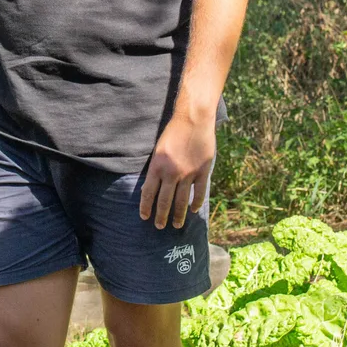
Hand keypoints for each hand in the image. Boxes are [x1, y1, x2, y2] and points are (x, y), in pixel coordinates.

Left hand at [138, 114, 214, 229]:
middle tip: (159, 227)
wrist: (193, 120)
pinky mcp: (202, 171)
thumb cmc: (173, 131)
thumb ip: (157, 167)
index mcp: (157, 166)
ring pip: (181, 200)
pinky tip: (193, 210)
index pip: (148, 192)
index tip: (145, 217)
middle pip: (164, 201)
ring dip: (178, 215)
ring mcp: (188, 173)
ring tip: (176, 225)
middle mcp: (171, 172)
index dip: (146, 207)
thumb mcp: (159, 149)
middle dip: (161, 216)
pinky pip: (198, 192)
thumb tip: (153, 186)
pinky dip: (195, 203)